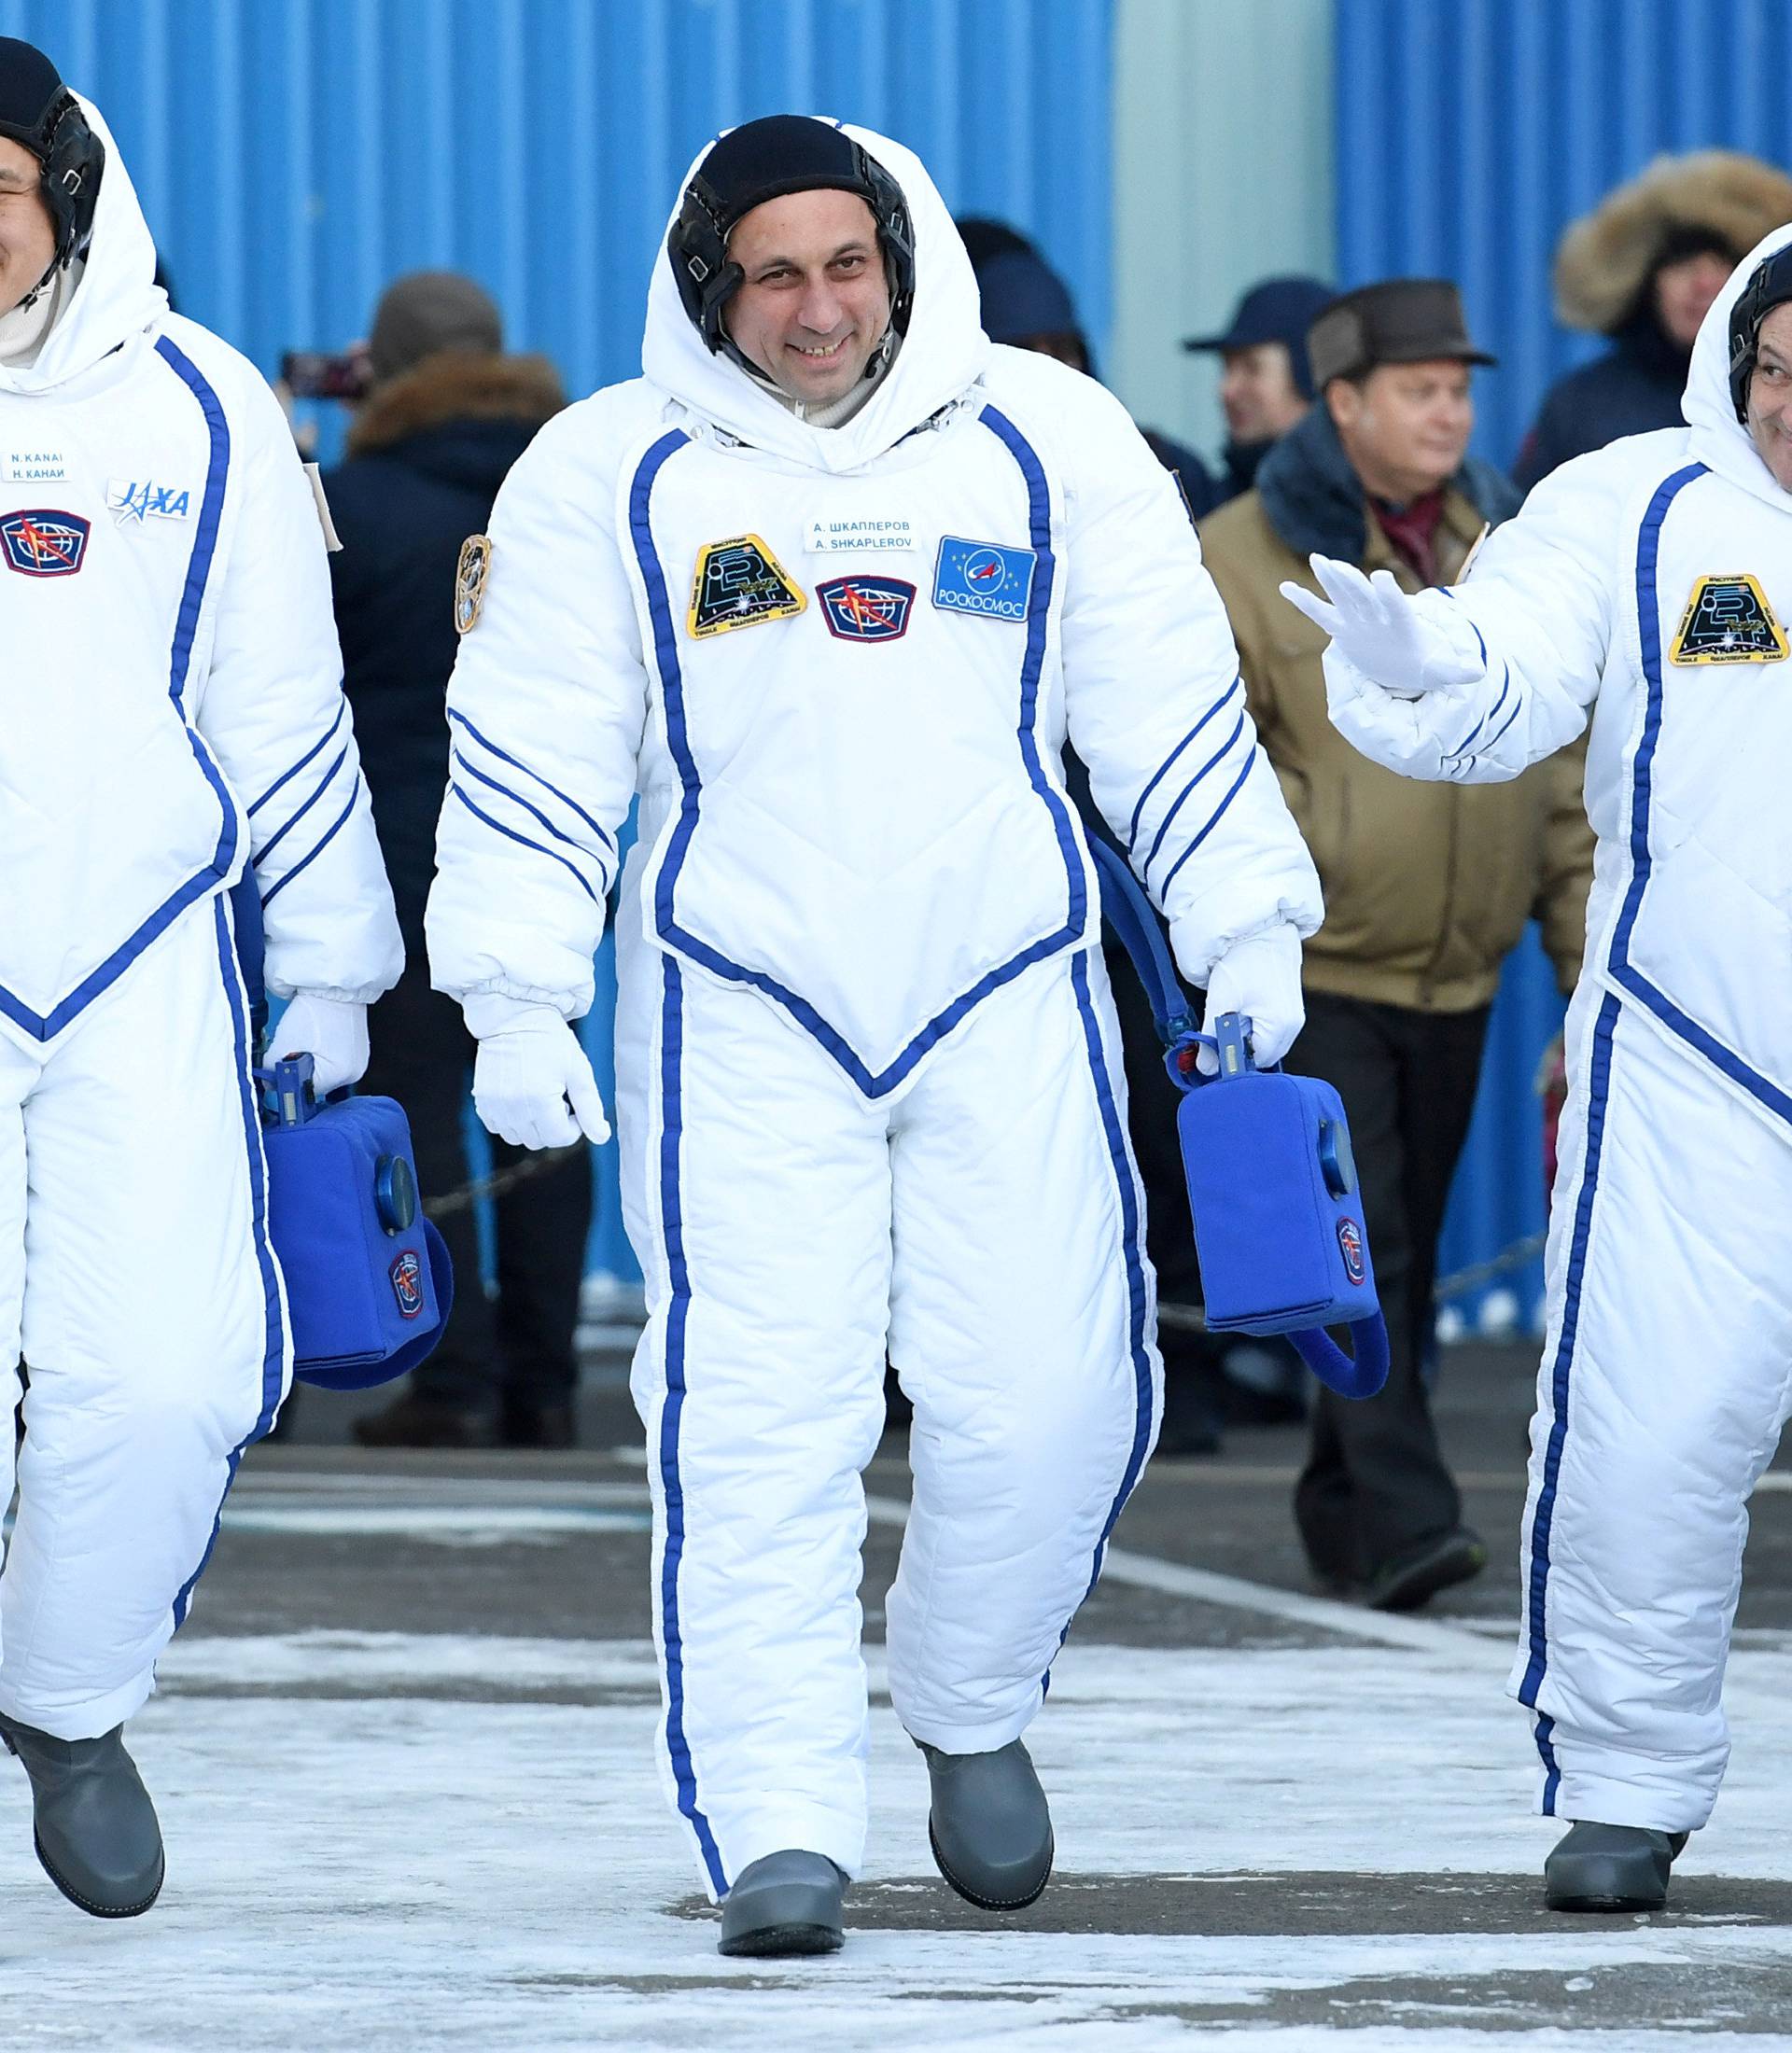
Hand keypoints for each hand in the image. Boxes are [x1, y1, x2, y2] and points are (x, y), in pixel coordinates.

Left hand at [271, 994, 368, 1094]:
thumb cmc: (313, 1012)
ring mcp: (359, 1061)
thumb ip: (272, 1069)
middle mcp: (354, 1073)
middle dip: (300, 1071)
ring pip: (325, 1073)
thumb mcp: (284, 1042)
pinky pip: (335, 1061)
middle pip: (317, 1084)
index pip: (306, 1091)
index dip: (288, 1080)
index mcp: (340, 1075)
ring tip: (304, 1041)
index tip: (278, 1069)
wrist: (334, 986)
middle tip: (290, 1050)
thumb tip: (269, 1083)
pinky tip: (316, 1038)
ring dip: (311, 1062)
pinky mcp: (359, 1050)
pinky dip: (322, 1054)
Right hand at [469, 1003, 609, 1150]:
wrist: (515, 1018)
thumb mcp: (578, 1072)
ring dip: (532, 1126)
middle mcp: (514, 1107)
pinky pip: (497, 1127)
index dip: (574, 1127)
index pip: (560, 1137)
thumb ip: (590, 1108)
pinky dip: (511, 1121)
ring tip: (538, 1098)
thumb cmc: (551, 1041)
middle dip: (553, 1126)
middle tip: (557, 1097)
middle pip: (539, 1141)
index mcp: (540, 1100)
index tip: (574, 1107)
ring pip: (517, 1138)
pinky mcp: (482, 1100)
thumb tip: (602, 1137)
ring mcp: (494, 1105)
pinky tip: (520, 1099)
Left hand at [1197, 925, 1303, 1075]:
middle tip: (1218, 1028)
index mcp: (1281, 1027)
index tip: (1211, 1049)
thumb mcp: (1220, 1003)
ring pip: (1266, 1040)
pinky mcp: (1289, 1003)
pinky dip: (1252, 1023)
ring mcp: (1294, 1013)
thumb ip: (1212, 1039)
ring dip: (1244, 1034)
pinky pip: (1270, 1026)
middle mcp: (1294, 1024)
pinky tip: (1239, 1005)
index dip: (1231, 1059)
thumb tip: (1205, 1069)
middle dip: (1239, 1047)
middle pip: (1263, 1054)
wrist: (1260, 927)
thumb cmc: (1242, 961)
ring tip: (1229, 1011)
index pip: (1255, 1062)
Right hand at [1279, 556, 1482, 695]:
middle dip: (1353, 582)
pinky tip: (1285, 587)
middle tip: (1340, 566)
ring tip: (1318, 559)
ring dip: (1331, 579)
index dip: (1390, 595)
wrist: (1406, 663)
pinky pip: (1321, 613)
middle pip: (1365, 597)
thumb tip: (1479, 673)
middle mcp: (1379, 617)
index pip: (1396, 607)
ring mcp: (1359, 620)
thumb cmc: (1424, 664)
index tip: (1383, 578)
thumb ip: (1457, 670)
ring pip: (1343, 596)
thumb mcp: (1441, 671)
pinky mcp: (1343, 628)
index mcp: (1402, 624)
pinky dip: (1304, 602)